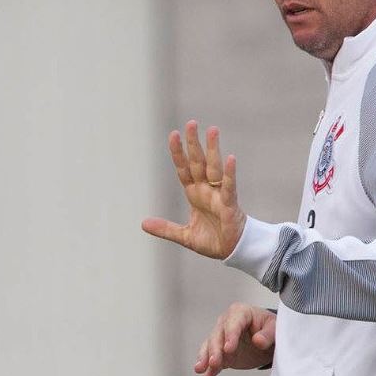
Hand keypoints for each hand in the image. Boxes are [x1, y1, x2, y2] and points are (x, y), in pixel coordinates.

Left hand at [141, 120, 246, 258]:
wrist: (233, 252)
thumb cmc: (212, 240)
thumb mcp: (184, 236)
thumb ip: (165, 229)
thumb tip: (143, 224)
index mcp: (194, 194)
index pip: (184, 169)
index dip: (178, 153)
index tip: (173, 134)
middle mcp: (206, 190)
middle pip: (199, 162)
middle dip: (194, 144)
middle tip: (192, 123)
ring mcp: (219, 195)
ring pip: (214, 168)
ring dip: (213, 150)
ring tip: (213, 130)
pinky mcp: (230, 205)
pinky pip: (229, 187)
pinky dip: (230, 173)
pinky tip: (230, 158)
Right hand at [195, 302, 275, 375]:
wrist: (268, 336)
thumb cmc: (270, 327)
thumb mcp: (274, 327)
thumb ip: (268, 334)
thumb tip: (258, 341)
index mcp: (239, 313)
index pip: (232, 324)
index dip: (230, 336)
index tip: (229, 349)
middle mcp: (225, 324)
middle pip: (217, 337)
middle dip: (214, 350)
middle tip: (214, 362)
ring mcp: (220, 339)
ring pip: (209, 349)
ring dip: (204, 360)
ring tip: (200, 370)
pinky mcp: (220, 354)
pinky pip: (212, 364)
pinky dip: (208, 374)